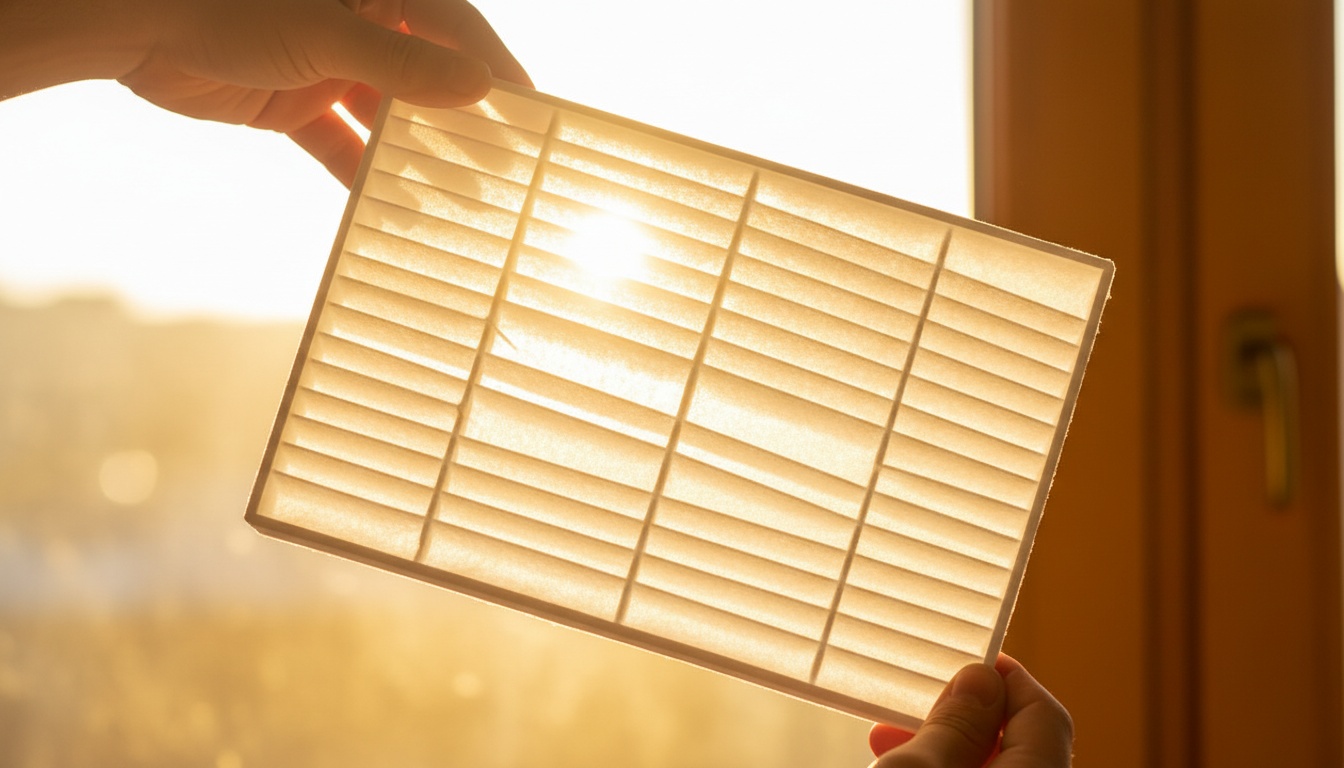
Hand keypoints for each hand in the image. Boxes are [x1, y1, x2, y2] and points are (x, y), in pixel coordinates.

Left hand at [2, 0, 530, 185]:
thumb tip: (478, 90)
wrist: (129, 22)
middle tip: (500, 166)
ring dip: (412, 155)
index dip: (493, 70)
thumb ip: (402, 66)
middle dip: (457, 121)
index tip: (530, 114)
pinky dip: (359, 173)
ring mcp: (324, 62)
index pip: (452, 28)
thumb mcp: (328, 32)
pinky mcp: (290, 101)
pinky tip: (385, 207)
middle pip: (424, 75)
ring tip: (455, 197)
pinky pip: (338, 143)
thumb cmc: (229, 4)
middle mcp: (358, 21)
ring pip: (385, 115)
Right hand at [867, 654, 1072, 767]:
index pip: (1043, 713)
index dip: (1005, 677)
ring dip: (947, 748)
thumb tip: (981, 678)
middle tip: (914, 704)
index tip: (963, 658)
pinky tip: (898, 764)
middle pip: (1018, 744)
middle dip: (964, 717)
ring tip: (889, 739)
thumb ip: (954, 725)